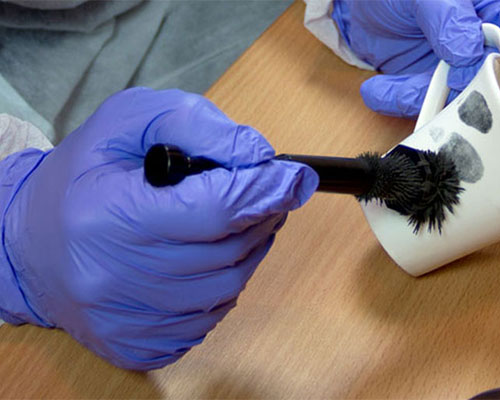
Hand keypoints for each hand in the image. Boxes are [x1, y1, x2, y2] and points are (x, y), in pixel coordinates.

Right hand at [0, 87, 317, 369]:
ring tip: (236, 223)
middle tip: (266, 195)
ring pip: (227, 289)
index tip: (294, 179)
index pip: (211, 210)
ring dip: (247, 251)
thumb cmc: (83, 176)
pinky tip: (205, 260)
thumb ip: (196, 125)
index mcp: (107, 215)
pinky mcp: (137, 345)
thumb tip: (259, 156)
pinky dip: (221, 286)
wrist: (32, 243)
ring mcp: (126, 320)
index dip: (263, 193)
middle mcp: (113, 278)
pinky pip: (208, 318)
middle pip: (227, 252)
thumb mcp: (130, 122)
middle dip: (260, 218)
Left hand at [332, 0, 499, 117]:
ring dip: (423, 100)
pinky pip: (426, 105)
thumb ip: (448, 17)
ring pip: (460, 101)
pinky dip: (400, 103)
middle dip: (466, 92)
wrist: (365, 4)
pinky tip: (377, 90)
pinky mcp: (434, 84)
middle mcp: (487, 39)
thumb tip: (470, 53)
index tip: (480, 66)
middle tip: (437, 85)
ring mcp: (461, 65)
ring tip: (384, 89)